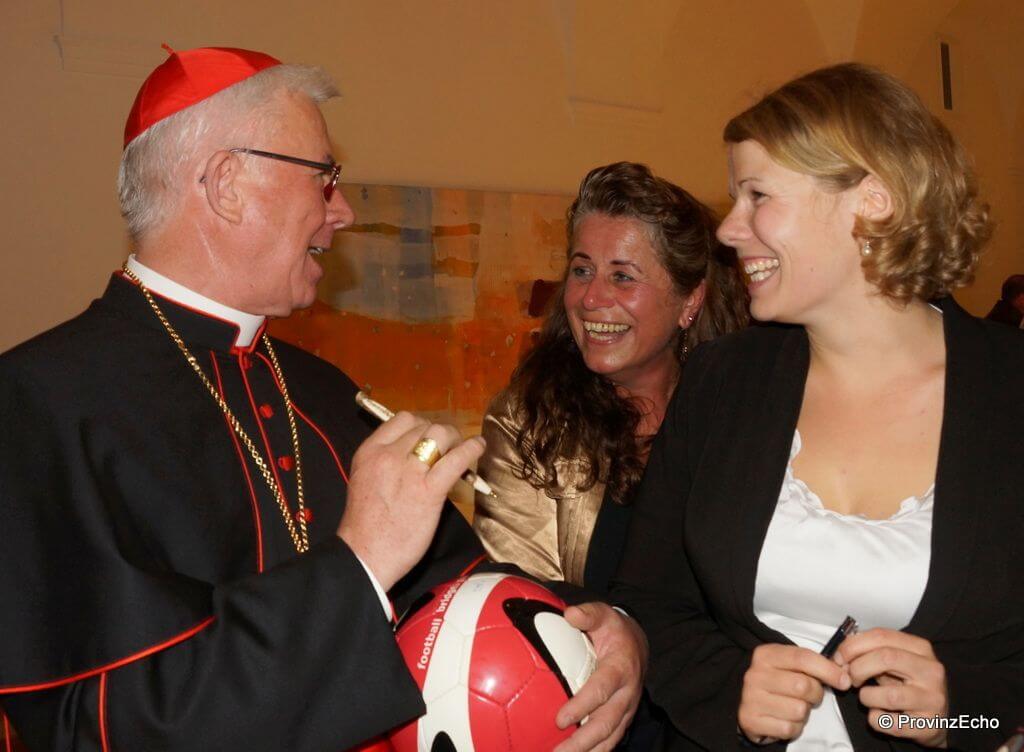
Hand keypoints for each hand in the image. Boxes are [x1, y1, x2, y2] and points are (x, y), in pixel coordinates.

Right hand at [337, 412, 484, 590]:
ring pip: (440, 435)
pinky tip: (478, 448)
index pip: (403, 419)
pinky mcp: (429, 491)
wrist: (364, 555)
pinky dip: (471, 450)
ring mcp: (409, 472)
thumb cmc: (367, 525)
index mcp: (370, 452)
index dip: (422, 424)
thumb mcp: (367, 480)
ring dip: (455, 438)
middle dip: (441, 433)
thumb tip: (418, 455)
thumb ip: (387, 463)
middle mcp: (388, 456)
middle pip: (425, 426)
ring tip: (462, 447)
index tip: (430, 437)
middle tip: (449, 446)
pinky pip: (456, 460)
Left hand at [553, 603, 646, 751]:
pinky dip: (594, 751)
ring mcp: (626, 709)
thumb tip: (569, 614)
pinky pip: (610, 739)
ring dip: (587, 751)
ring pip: (609, 737)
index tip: (560, 719)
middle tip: (558, 751)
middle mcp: (626, 694)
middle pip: (606, 724)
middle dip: (582, 742)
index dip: (582, 707)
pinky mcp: (622, 719)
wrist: (639, 645)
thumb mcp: (604, 615)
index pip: (601, 690)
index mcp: (620, 668)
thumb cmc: (614, 630)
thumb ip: (588, 614)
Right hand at [738, 643, 850, 743]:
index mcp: (766, 655)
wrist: (747, 702)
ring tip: (794, 707)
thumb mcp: (789, 666)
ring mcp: (751, 698)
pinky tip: (785, 719)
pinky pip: (788, 728)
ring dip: (804, 713)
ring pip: (798, 710)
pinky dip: (794, 728)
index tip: (843, 680)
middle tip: (810, 696)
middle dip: (815, 694)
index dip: (828, 670)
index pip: (803, 658)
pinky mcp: (751, 720)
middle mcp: (755, 674)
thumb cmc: (776, 683)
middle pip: (803, 686)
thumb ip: (812, 664)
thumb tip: (843, 674)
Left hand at [837, 629, 947, 747]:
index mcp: (921, 649)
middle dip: (858, 668)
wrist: (937, 718)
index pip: (881, 636)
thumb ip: (871, 653)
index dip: (853, 645)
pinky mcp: (927, 725)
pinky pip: (889, 722)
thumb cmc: (909, 686)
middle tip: (850, 677)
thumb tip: (841, 654)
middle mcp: (931, 671)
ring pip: (888, 695)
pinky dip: (875, 718)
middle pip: (885, 658)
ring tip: (868, 697)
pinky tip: (878, 714)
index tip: (839, 656)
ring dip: (866, 696)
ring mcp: (932, 700)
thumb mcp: (895, 662)